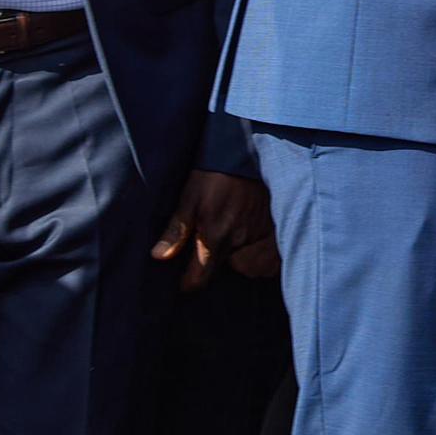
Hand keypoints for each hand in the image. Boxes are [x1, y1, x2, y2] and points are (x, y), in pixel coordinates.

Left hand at [152, 170, 275, 292]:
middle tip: (213, 251)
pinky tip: (255, 246)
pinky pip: (273, 258)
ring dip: (245, 263)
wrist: (246, 151)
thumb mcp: (189, 198)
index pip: (199, 278)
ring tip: (236, 247)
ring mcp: (261, 233)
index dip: (189, 283)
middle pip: (227, 272)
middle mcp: (239, 239)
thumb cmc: (213, 175)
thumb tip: (159, 257)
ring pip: (254, 267)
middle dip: (218, 267)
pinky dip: (265, 258)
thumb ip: (176, 231)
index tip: (185, 280)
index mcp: (215, 235)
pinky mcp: (276, 226)